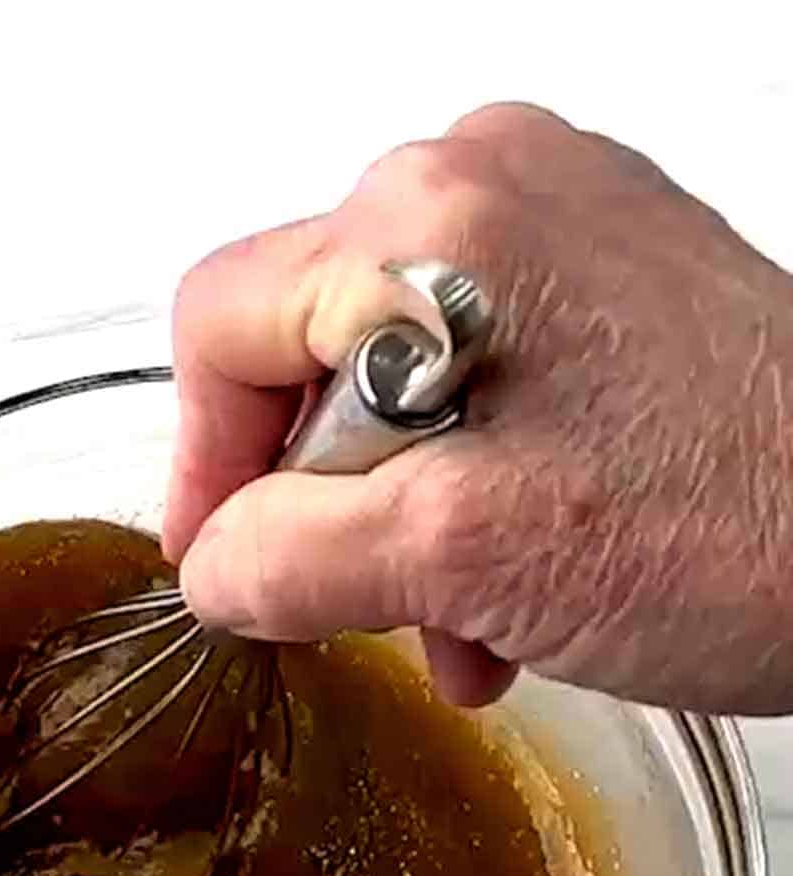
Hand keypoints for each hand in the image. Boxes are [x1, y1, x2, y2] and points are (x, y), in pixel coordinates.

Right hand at [164, 104, 792, 713]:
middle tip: (372, 609)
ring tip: (467, 621)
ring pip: (396, 382)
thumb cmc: (748, 524)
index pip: (224, 325)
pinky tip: (519, 581)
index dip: (204, 464)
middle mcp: (492, 187)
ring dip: (403, 522)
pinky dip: (474, 489)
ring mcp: (559, 228)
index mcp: (434, 220)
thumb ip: (296, 557)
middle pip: (309, 353)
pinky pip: (482, 381)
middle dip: (326, 508)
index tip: (224, 567)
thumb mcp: (468, 557)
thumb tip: (217, 569)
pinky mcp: (611, 284)